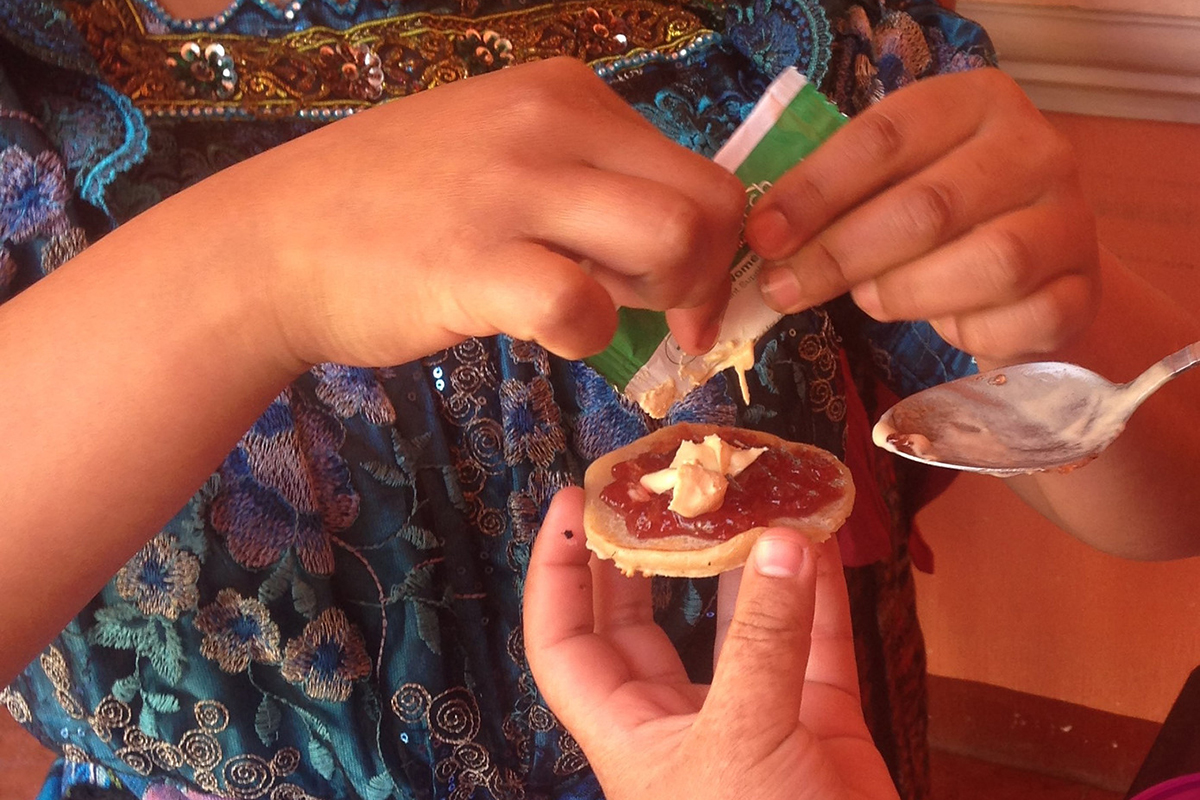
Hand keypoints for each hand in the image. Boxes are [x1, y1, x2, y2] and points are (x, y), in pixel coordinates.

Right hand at [220, 57, 744, 367]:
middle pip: (710, 204)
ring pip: (674, 240)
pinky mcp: (474, 260)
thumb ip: (586, 182)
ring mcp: (513, 187)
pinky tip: (543, 330)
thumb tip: (673, 250)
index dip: (713, 247)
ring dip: (659, 301)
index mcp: (566, 92)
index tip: (682, 297)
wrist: (271, 241)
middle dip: (705, 278)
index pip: (700, 168)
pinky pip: (583, 305)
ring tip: (595, 311)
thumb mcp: (499, 156)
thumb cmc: (391, 207)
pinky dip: (585, 336)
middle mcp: (551, 121)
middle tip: (657, 316)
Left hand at [523, 487, 899, 799]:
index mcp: (627, 730)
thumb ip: (765, 639)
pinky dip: (819, 592)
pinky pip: (813, 640)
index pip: (564, 639)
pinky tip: (821, 536)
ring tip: (747, 490)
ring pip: (734, 620)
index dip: (556, 571)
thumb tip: (782, 541)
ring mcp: (750, 716)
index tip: (568, 502)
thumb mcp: (744, 742)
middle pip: (641, 617)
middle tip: (658, 484)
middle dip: (645, 551)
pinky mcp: (816, 722)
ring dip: (743, 560)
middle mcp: (679, 717)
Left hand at [748, 68, 1098, 365]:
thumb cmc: (940, 224)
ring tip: (869, 300)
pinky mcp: (1082, 291)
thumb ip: (837, 201)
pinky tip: (944, 326)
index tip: (763, 236)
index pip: (886, 137)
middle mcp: (1034, 149)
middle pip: (928, 206)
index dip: (815, 190)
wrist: (1032, 272)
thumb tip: (764, 239)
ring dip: (904, 292)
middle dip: (840, 255)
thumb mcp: (890, 189)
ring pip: (987, 263)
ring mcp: (1070, 220)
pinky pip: (1017, 321)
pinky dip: (966, 334)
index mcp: (974, 103)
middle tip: (784, 288)